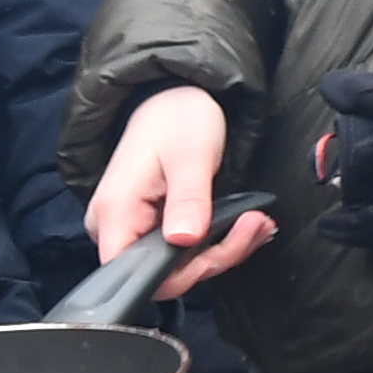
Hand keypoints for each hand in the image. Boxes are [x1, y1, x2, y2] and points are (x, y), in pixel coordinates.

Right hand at [89, 86, 279, 298]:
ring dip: (224, 249)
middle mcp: (116, 226)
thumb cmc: (176, 117)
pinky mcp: (152, 227)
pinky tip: (243, 225)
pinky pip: (183, 250)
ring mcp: (133, 228)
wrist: (174, 97)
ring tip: (256, 222)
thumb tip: (184, 240)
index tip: (224, 246)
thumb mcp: (190, 155)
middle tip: (254, 226)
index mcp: (115, 211)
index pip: (135, 273)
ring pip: (178, 266)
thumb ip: (187, 199)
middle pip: (162, 274)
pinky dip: (218, 242)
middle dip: (215, 257)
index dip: (182, 273)